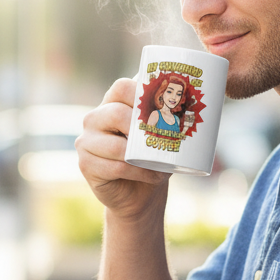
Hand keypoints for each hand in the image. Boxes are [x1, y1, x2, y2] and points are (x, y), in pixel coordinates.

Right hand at [75, 78, 168, 218]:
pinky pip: (116, 167)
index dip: (142, 94)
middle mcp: (94, 119)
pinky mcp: (86, 164)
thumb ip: (167, 116)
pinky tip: (152, 176)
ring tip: (162, 165)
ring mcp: (86, 141)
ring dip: (145, 157)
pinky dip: (139, 173)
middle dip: (143, 128)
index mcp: (112, 103)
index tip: (164, 108)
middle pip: (116, 113)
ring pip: (117, 145)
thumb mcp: (160, 134)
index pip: (122, 87)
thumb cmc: (152, 158)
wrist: (139, 193)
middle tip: (164, 138)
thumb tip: (194, 103)